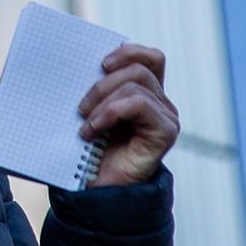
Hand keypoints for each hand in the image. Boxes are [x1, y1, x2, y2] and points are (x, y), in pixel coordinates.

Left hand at [75, 44, 179, 186]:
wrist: (98, 193)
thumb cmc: (92, 153)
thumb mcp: (92, 112)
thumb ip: (97, 89)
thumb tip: (79, 62)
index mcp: (146, 94)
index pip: (150, 59)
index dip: (128, 52)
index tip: (100, 62)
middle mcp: (161, 104)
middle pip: (139, 68)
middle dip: (103, 83)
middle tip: (80, 107)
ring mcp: (166, 117)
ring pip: (137, 84)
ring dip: (103, 100)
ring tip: (85, 123)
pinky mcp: (165, 132)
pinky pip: (140, 104)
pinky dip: (111, 111)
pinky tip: (94, 129)